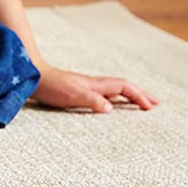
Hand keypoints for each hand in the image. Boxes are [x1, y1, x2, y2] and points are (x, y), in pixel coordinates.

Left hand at [31, 64, 158, 112]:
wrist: (31, 77)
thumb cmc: (51, 87)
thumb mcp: (72, 95)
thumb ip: (91, 100)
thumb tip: (111, 109)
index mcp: (95, 84)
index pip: (123, 87)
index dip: (138, 96)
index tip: (150, 107)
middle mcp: (93, 84)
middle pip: (122, 87)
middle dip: (140, 94)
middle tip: (156, 103)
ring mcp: (86, 87)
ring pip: (114, 90)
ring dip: (129, 96)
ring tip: (140, 105)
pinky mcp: (78, 92)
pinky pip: (104, 95)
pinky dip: (115, 100)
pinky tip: (113, 106)